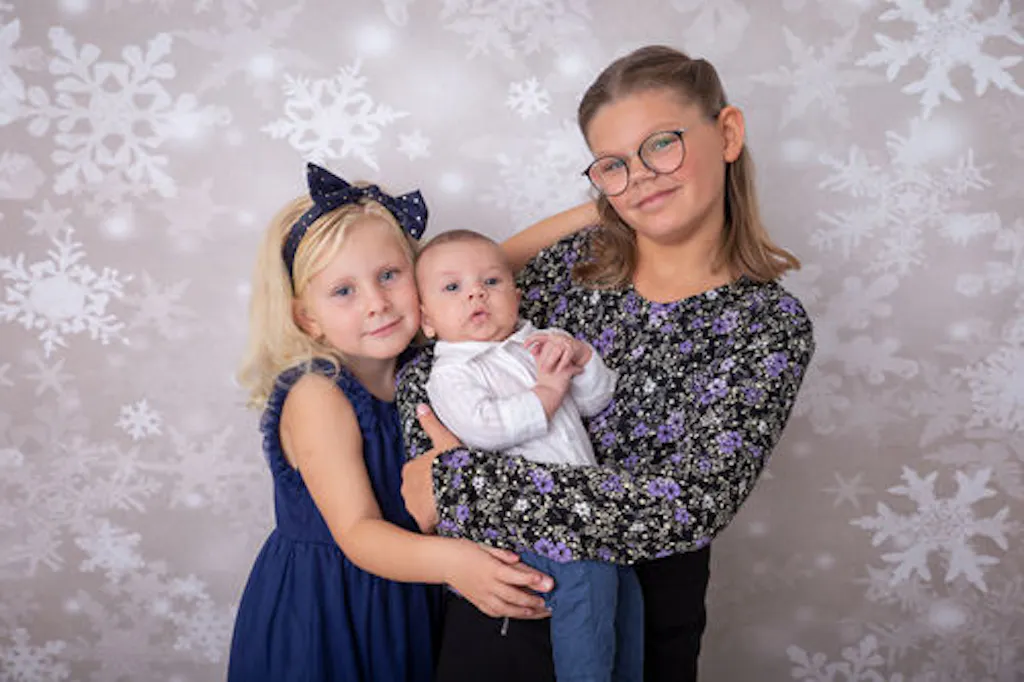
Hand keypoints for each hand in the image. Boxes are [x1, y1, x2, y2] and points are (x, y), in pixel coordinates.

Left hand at [401, 404, 458, 533]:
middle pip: (417, 494)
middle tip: (448, 494)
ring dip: (432, 511)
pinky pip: (428, 526)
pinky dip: (436, 526)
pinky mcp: (422, 522)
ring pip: (421, 510)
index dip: (430, 478)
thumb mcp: (445, 440)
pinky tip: (449, 522)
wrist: (462, 487)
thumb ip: (431, 424)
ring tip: (450, 508)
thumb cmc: (454, 463)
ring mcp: (413, 506)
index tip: (443, 480)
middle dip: (429, 496)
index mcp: (410, 469)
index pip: (416, 475)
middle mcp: (406, 488)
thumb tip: (421, 406)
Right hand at [444, 540, 552, 619]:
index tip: (548, 582)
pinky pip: (495, 612)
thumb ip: (503, 554)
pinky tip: (520, 613)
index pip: (514, 575)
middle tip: (549, 601)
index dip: (532, 579)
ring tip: (539, 611)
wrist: (445, 562)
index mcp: (490, 568)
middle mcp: (487, 584)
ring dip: (524, 612)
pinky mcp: (478, 602)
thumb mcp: (486, 547)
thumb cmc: (466, 551)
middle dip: (533, 600)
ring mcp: (482, 596)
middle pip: (513, 596)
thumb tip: (517, 558)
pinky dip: (510, 614)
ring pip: (506, 609)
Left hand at [525, 333, 580, 373]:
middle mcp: (557, 337)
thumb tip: (532, 351)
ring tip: (546, 371)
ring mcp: (565, 342)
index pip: (539, 336)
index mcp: (551, 336)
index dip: (531, 340)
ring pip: (556, 351)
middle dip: (543, 359)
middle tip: (540, 369)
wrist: (580, 350)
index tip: (525, 346)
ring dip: (550, 361)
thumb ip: (541, 350)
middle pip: (548, 346)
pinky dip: (561, 364)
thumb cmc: (563, 352)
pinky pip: (566, 357)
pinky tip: (558, 371)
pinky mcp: (573, 348)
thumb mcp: (551, 351)